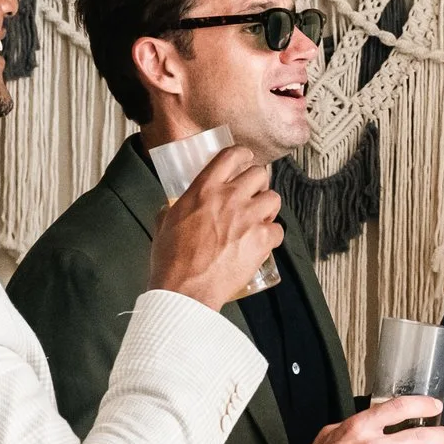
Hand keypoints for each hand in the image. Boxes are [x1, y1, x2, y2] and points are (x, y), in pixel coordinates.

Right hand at [148, 145, 283, 309]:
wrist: (185, 288)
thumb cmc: (172, 260)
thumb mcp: (164, 223)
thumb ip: (173, 208)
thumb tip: (173, 206)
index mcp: (203, 190)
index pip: (231, 156)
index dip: (243, 155)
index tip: (246, 159)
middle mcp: (229, 198)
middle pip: (259, 174)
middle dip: (258, 184)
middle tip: (253, 195)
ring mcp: (248, 218)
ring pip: (274, 198)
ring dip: (268, 208)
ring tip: (259, 220)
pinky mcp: (261, 240)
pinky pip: (279, 230)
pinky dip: (272, 237)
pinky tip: (261, 243)